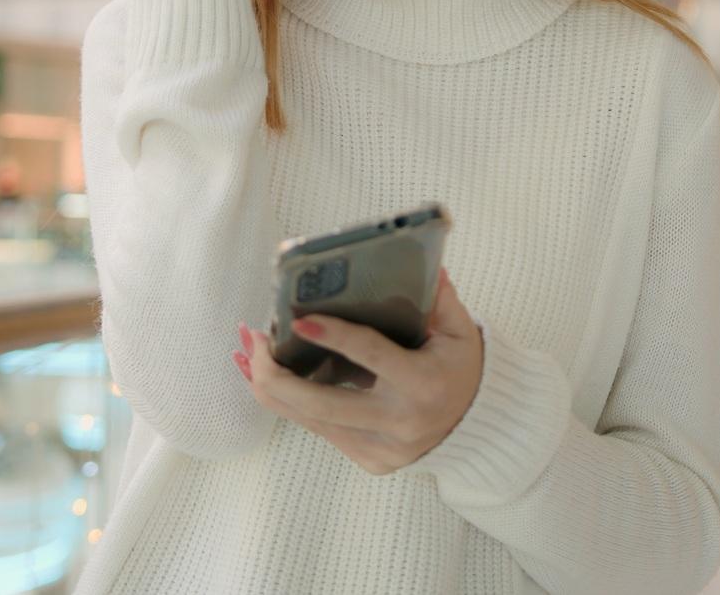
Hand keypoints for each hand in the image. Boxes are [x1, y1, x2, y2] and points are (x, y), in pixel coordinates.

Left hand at [232, 268, 483, 474]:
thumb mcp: (460, 329)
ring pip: (308, 419)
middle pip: (320, 404)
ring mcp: (380, 447)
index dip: (334, 337)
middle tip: (253, 337)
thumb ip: (438, 297)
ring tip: (243, 352)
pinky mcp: (366, 459)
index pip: (371, 358)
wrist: (476, 425)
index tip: (297, 319)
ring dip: (268, 386)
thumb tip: (421, 261)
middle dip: (275, 373)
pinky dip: (286, 402)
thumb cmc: (460, 367)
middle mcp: (399, 422)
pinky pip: (317, 428)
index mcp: (423, 384)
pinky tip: (262, 377)